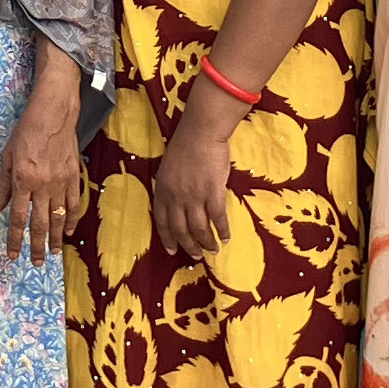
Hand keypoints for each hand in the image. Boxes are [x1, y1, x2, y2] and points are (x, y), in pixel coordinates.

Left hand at [0, 80, 84, 262]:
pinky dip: (72, 219)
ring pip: (58, 218)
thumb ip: (3, 187)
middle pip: (40, 223)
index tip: (12, 254)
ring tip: (53, 253)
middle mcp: (42, 185)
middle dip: (37, 246)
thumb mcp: (7, 157)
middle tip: (36, 263)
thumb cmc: (26, 132)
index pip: (17, 217)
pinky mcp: (74, 177)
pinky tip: (69, 231)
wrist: (53, 113)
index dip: (14, 239)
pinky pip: (73, 204)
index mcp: (22, 180)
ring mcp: (60, 182)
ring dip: (56, 238)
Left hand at [152, 96, 236, 257]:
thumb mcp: (168, 168)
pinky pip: (218, 218)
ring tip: (213, 250)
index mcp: (163, 190)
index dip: (167, 238)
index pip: (162, 222)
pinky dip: (223, 230)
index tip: (172, 251)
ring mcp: (194, 196)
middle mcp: (176, 197)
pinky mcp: (213, 192)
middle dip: (188, 246)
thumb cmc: (185, 145)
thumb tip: (177, 204)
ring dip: (206, 242)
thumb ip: (170, 187)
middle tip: (196, 255)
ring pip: (199, 228)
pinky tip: (226, 237)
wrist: (201, 132)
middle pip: (181, 230)